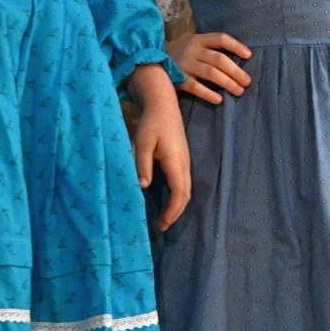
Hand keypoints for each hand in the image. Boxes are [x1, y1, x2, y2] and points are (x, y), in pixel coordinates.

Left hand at [128, 65, 190, 230]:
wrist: (163, 104)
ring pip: (186, 188)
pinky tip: (168, 200)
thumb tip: (143, 187)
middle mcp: (184, 163)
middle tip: (162, 226)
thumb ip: (142, 164)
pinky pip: (184, 182)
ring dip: (178, 205)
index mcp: (175, 161)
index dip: (173, 210)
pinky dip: (178, 196)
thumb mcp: (142, 143)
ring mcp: (185, 160)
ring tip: (165, 218)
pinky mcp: (182, 158)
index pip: (179, 192)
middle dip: (176, 212)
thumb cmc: (151, 122)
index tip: (162, 224)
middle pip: (186, 194)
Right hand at [170, 32, 252, 104]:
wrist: (151, 63)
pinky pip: (195, 87)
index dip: (236, 46)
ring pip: (210, 72)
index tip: (249, 56)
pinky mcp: (177, 79)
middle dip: (235, 71)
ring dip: (227, 82)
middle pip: (218, 59)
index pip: (221, 38)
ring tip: (239, 91)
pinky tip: (219, 100)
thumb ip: (213, 51)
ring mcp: (184, 64)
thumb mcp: (196, 47)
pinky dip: (208, 93)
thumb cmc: (183, 56)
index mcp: (199, 39)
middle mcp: (192, 50)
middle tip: (247, 81)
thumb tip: (241, 60)